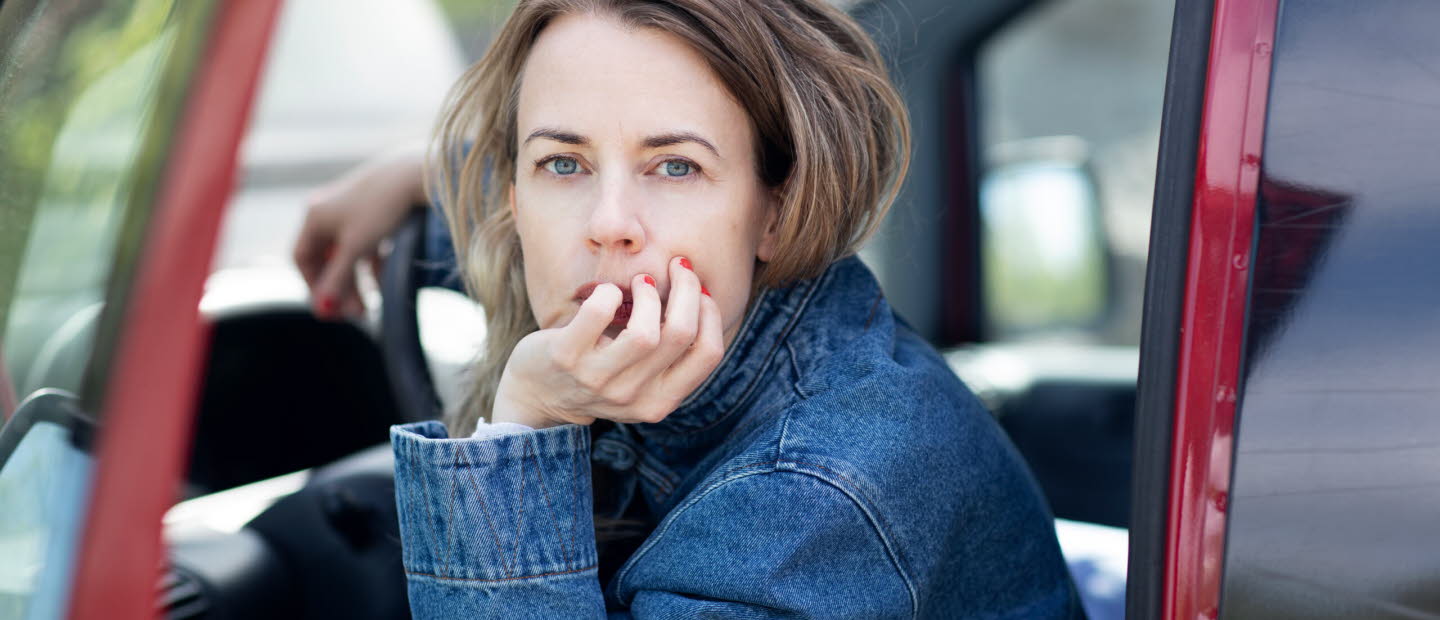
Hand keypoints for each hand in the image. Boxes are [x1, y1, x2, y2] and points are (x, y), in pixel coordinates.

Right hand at [292, 145, 426, 318]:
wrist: (416, 173)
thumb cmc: (380, 207)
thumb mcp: (355, 247)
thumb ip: (337, 278)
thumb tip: (322, 308)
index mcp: (315, 215)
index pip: (302, 257)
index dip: (313, 284)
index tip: (328, 306)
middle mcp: (329, 210)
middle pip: (327, 258)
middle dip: (339, 288)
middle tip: (354, 315)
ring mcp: (353, 210)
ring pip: (348, 254)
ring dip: (356, 282)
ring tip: (370, 307)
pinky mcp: (375, 211)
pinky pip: (367, 246)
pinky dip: (372, 266)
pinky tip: (383, 286)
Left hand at [491, 257, 724, 428]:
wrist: (537, 397)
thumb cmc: (600, 374)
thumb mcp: (643, 379)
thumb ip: (670, 353)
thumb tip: (700, 295)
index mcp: (661, 401)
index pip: (708, 354)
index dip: (711, 313)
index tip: (700, 289)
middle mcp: (633, 396)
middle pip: (681, 334)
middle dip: (687, 289)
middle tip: (679, 267)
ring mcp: (598, 379)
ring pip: (646, 332)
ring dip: (649, 293)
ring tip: (641, 282)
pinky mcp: (566, 357)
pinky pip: (599, 313)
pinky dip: (609, 292)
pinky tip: (607, 291)